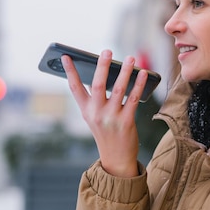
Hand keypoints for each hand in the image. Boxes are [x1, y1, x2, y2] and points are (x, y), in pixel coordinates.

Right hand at [62, 50, 147, 177]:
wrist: (116, 158)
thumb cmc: (106, 132)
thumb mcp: (95, 117)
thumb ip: (96, 98)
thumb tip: (103, 73)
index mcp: (86, 111)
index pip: (75, 88)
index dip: (70, 72)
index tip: (66, 56)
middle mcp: (96, 113)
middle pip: (98, 85)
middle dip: (102, 66)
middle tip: (107, 51)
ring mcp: (111, 118)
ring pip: (118, 89)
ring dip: (125, 72)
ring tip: (130, 58)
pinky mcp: (126, 122)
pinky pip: (133, 99)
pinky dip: (138, 84)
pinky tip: (143, 74)